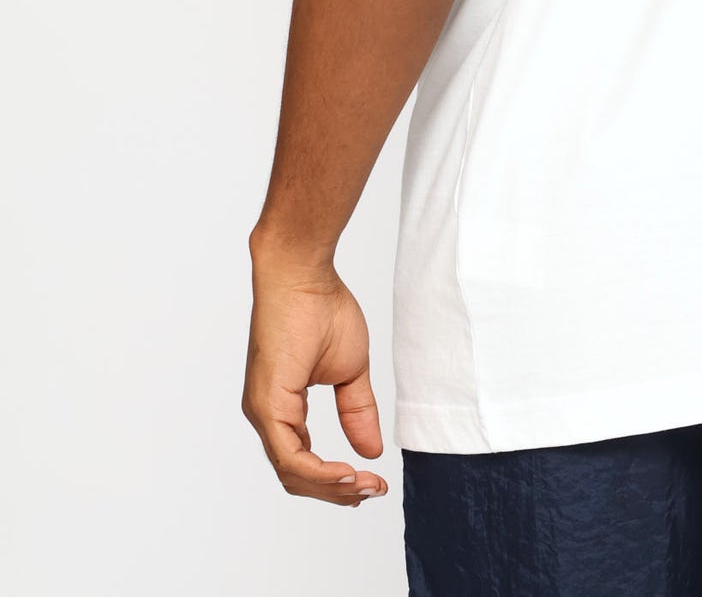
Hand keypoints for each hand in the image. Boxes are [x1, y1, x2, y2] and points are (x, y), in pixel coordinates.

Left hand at [242, 251, 388, 505]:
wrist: (303, 273)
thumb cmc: (321, 307)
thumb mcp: (349, 370)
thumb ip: (357, 411)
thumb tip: (371, 450)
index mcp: (282, 408)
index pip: (304, 462)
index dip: (338, 480)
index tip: (374, 482)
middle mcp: (266, 415)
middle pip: (297, 476)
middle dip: (338, 492)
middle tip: (374, 491)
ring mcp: (263, 411)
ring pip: (292, 472)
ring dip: (332, 487)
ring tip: (366, 485)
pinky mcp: (266, 404)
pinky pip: (290, 455)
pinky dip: (320, 471)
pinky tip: (348, 472)